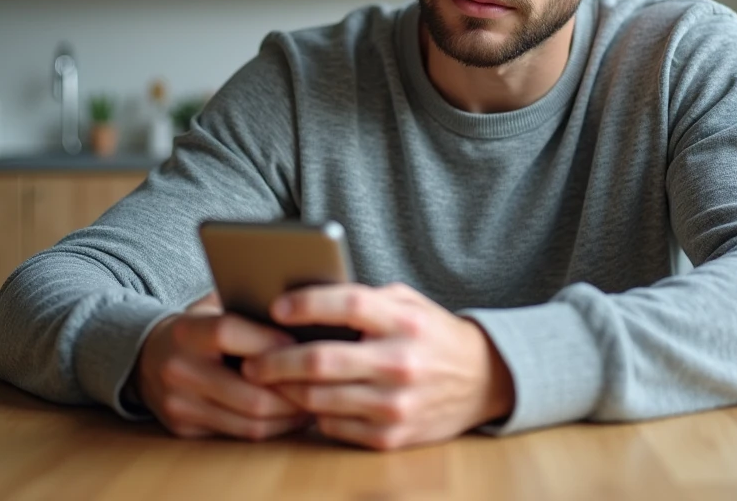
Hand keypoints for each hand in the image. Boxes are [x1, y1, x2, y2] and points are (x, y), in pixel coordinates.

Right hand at [130, 290, 311, 440]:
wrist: (147, 356)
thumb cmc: (198, 325)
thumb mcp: (215, 305)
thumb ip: (249, 307)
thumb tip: (305, 312)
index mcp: (187, 331)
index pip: (229, 333)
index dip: (272, 343)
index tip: (306, 345)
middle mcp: (178, 370)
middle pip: (249, 394)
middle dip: (293, 393)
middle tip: (324, 385)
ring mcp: (179, 405)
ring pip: (249, 423)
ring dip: (289, 418)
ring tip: (314, 403)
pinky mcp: (184, 429)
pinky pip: (239, 435)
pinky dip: (271, 428)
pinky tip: (291, 415)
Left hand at [242, 282, 514, 450]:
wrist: (483, 380)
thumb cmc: (431, 334)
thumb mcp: (408, 303)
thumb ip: (364, 299)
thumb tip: (302, 300)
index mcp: (405, 322)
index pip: (349, 306)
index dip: (307, 304)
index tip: (276, 307)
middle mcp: (401, 363)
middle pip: (322, 361)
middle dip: (276, 361)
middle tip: (252, 359)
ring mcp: (396, 405)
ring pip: (320, 400)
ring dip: (286, 391)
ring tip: (268, 380)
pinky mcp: (392, 437)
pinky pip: (334, 427)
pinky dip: (314, 414)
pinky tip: (304, 401)